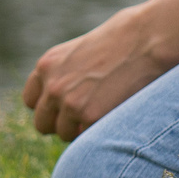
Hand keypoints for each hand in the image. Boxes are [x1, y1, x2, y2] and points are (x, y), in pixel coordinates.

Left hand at [22, 7, 170, 140]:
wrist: (147, 39)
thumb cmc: (123, 39)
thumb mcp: (81, 51)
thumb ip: (66, 74)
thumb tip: (64, 99)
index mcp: (47, 65)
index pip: (30, 101)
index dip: (49, 106)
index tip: (65, 106)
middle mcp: (52, 86)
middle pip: (42, 124)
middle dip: (61, 124)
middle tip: (85, 116)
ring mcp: (69, 103)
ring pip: (64, 135)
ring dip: (81, 130)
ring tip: (105, 111)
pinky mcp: (90, 117)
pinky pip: (87, 138)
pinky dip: (100, 132)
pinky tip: (115, 114)